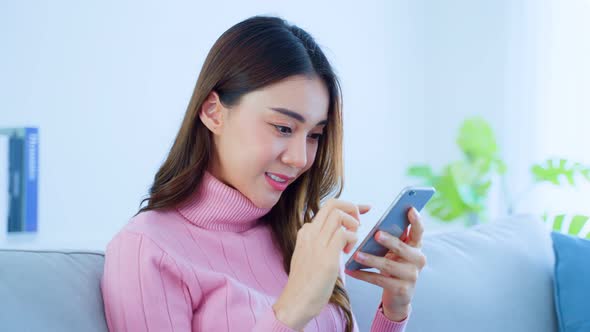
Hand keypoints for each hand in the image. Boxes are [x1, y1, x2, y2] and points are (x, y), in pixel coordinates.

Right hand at [273, 199, 370, 329]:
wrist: (295, 302)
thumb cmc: (305, 284)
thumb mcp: (308, 256)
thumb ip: (318, 243)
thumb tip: (337, 237)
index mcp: (305, 233)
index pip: (327, 207)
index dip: (348, 206)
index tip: (362, 210)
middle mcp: (309, 233)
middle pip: (333, 204)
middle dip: (352, 208)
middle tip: (360, 223)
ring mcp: (317, 243)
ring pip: (338, 215)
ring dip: (352, 224)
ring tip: (352, 241)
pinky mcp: (326, 256)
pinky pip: (344, 234)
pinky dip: (353, 239)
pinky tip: (348, 252)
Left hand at [345, 207, 425, 321]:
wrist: (399, 296)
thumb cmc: (394, 266)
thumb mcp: (397, 251)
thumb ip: (393, 236)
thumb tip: (379, 218)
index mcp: (416, 246)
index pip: (419, 231)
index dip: (416, 220)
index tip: (410, 209)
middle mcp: (418, 260)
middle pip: (402, 248)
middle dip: (389, 241)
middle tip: (376, 234)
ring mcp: (411, 276)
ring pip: (388, 266)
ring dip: (371, 259)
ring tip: (356, 255)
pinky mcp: (402, 290)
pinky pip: (379, 280)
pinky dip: (363, 275)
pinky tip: (351, 270)